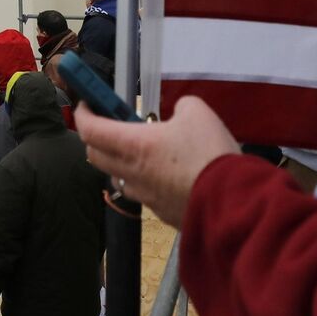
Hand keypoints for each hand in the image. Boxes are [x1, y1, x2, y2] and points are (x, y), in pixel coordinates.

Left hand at [75, 96, 238, 227]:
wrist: (233, 203)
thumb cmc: (209, 152)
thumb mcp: (196, 111)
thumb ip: (180, 107)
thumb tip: (178, 115)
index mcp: (134, 146)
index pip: (90, 130)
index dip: (83, 113)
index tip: (87, 102)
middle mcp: (133, 173)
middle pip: (95, 156)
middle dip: (96, 137)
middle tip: (110, 123)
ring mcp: (145, 197)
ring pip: (118, 177)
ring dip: (118, 160)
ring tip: (140, 149)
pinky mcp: (161, 213)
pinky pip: (142, 193)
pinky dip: (143, 179)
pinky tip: (165, 173)